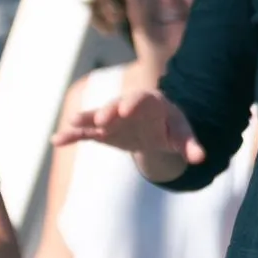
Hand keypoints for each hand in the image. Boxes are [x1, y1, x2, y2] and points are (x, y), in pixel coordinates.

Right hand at [55, 89, 204, 165]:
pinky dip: (72, 135)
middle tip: (100, 119)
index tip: (124, 109)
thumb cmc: (172, 128)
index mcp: (150, 102)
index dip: (133, 103)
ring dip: (85, 120)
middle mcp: (127, 106)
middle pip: (116, 105)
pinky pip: (85, 132)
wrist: (157, 129)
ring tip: (71, 124)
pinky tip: (57, 140)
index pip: (141, 99)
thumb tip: (200, 158)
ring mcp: (113, 118)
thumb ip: (190, 145)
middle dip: (108, 111)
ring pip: (97, 117)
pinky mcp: (102, 131)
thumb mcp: (183, 135)